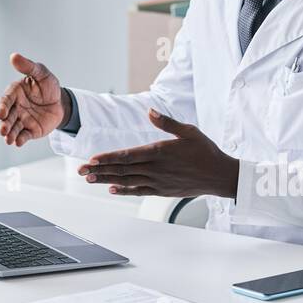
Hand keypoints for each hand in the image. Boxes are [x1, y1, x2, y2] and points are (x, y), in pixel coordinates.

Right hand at [0, 53, 66, 146]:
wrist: (60, 101)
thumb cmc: (47, 85)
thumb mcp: (41, 73)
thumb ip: (28, 67)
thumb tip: (14, 56)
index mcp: (15, 93)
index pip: (6, 100)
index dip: (3, 107)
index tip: (1, 113)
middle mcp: (16, 108)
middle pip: (7, 117)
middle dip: (4, 124)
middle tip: (3, 130)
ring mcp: (22, 120)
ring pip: (13, 128)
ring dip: (9, 134)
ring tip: (8, 139)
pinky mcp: (30, 130)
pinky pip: (24, 136)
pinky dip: (20, 139)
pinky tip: (18, 142)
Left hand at [78, 109, 238, 197]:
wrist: (220, 176)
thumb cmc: (206, 151)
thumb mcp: (189, 131)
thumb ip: (167, 122)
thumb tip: (150, 111)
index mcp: (160, 151)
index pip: (127, 155)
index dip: (108, 158)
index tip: (92, 159)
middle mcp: (156, 168)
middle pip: (122, 169)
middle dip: (99, 169)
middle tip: (81, 170)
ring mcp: (158, 181)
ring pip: (127, 181)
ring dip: (107, 180)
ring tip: (90, 179)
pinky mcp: (162, 190)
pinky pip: (139, 191)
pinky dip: (125, 191)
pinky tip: (112, 189)